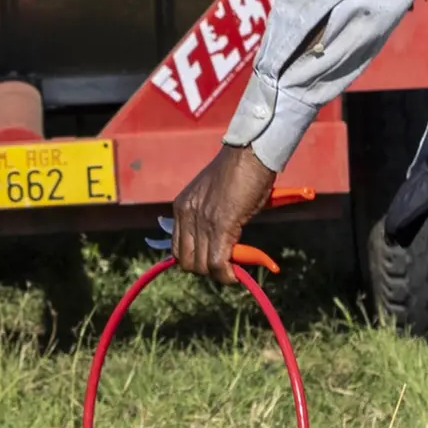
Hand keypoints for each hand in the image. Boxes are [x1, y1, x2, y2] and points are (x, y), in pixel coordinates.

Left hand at [168, 146, 277, 282]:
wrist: (250, 153)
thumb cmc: (239, 171)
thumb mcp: (212, 196)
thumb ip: (208, 217)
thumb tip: (219, 243)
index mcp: (181, 207)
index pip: (177, 249)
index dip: (195, 260)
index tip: (212, 261)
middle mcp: (186, 215)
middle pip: (186, 261)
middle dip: (206, 270)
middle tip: (226, 266)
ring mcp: (202, 221)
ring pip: (201, 266)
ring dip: (218, 273)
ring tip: (234, 268)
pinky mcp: (221, 226)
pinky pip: (218, 263)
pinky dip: (226, 274)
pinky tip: (236, 274)